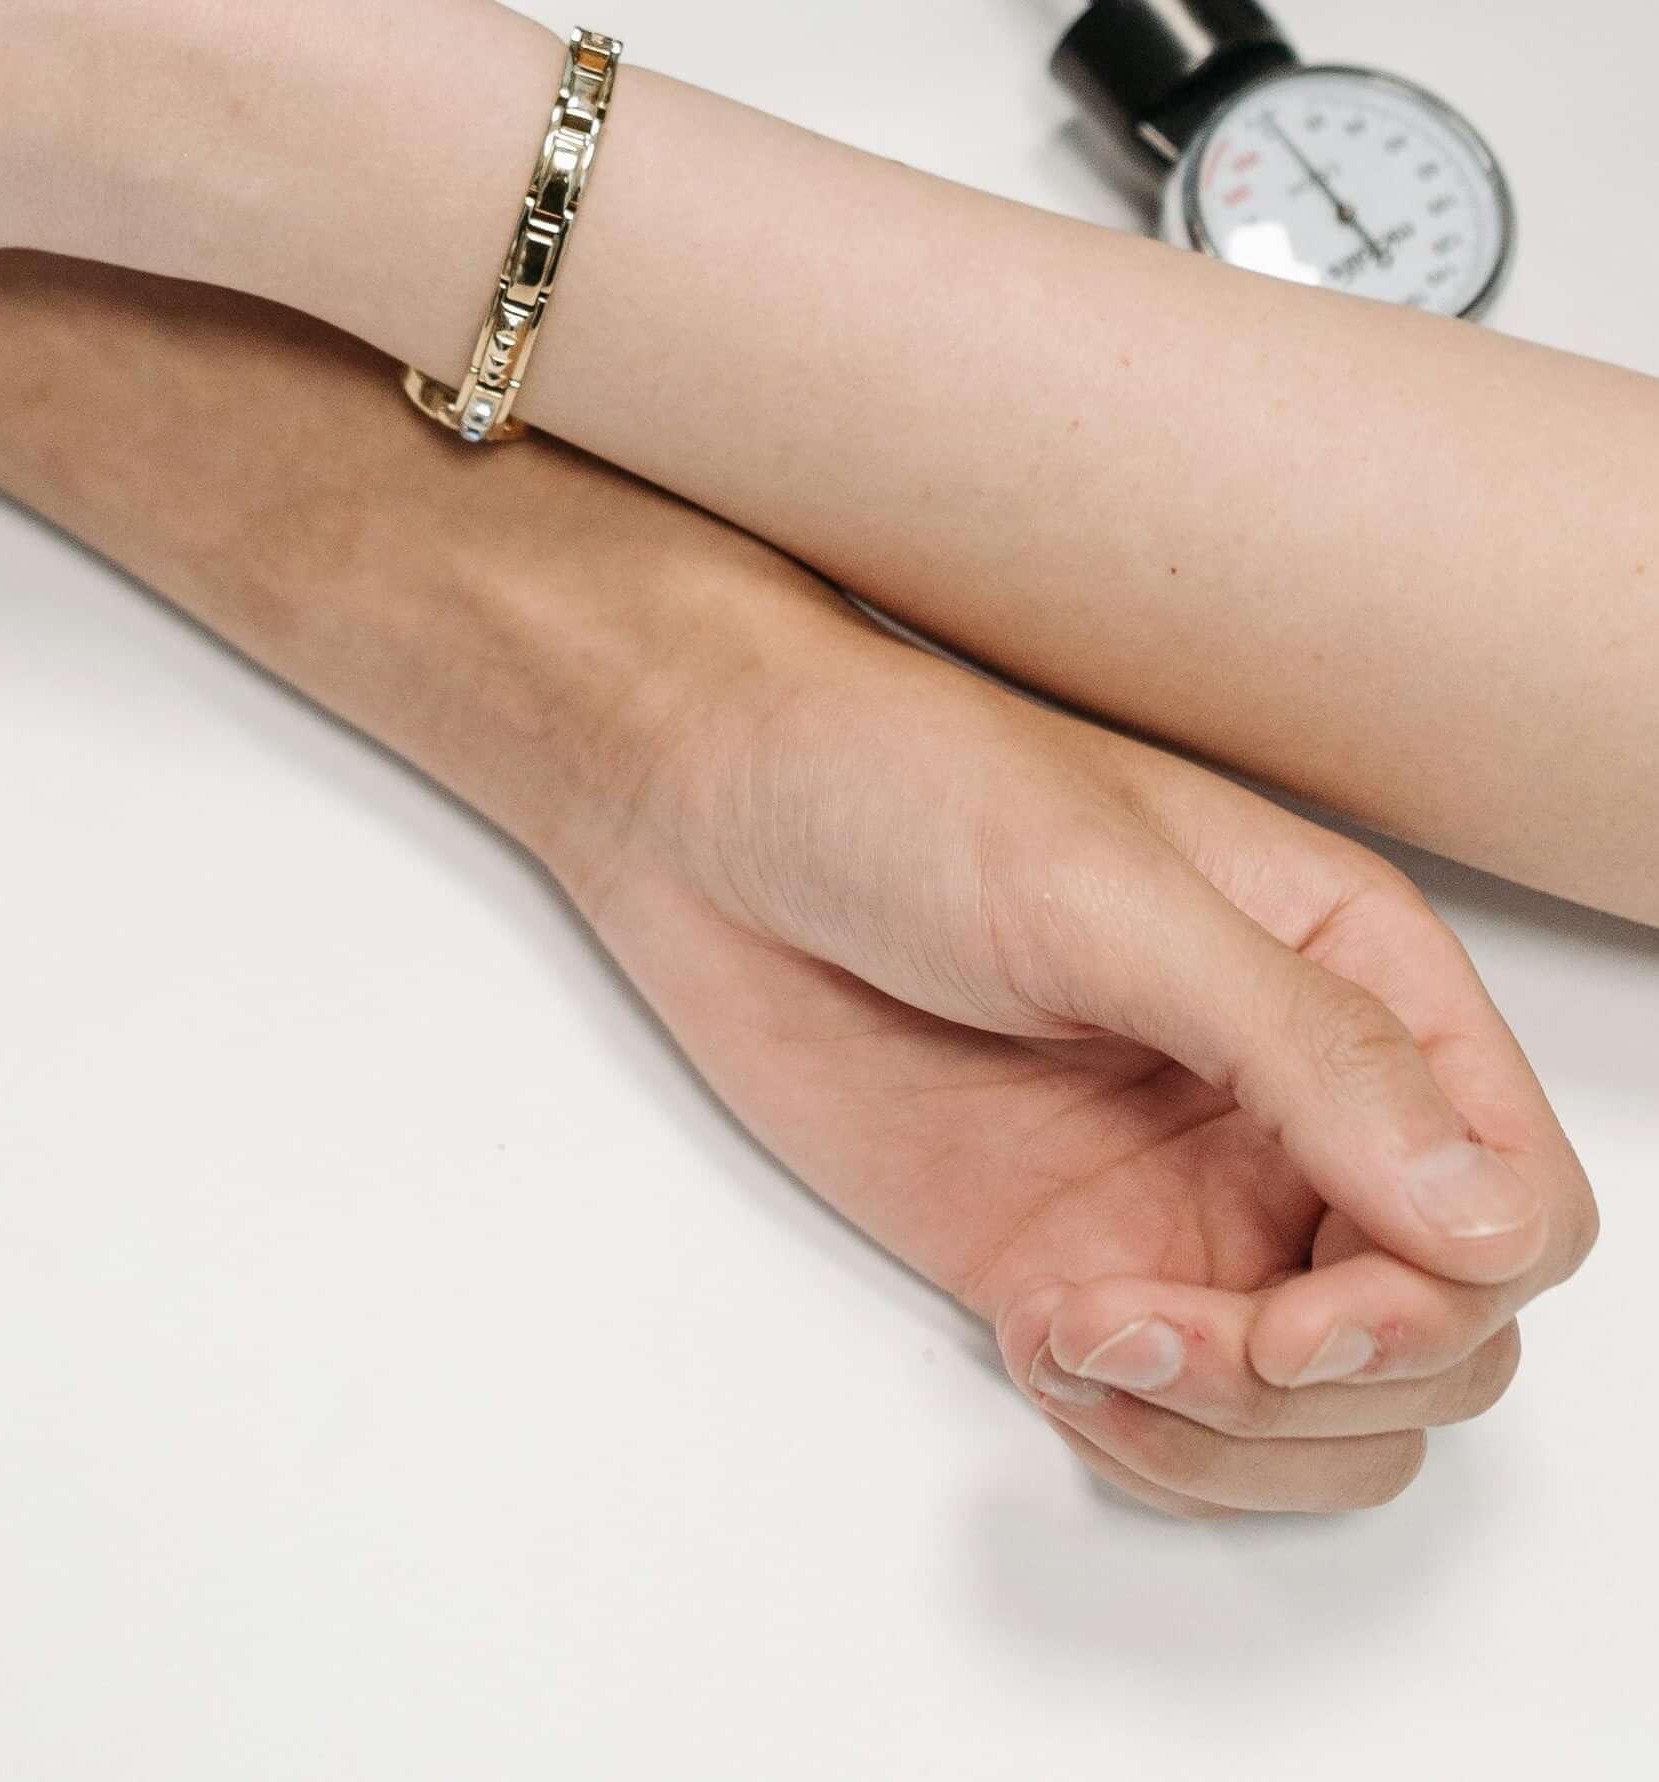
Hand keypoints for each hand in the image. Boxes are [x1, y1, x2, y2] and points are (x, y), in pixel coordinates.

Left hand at [578, 557, 1590, 1515]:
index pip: (1519, 1208)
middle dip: (1325, 1382)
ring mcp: (1193, 1198)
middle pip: (1446, 1340)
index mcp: (1356, 980)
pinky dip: (1147, 1438)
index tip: (1300, 1316)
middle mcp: (1300, 1105)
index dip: (1441, 1297)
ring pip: (1338, 1418)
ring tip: (1080, 1337)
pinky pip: (1194, 1426)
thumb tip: (1484, 1221)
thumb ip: (1302, 1049)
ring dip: (1234, 1434)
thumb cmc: (892, 782)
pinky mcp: (1079, 1265)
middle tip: (1155, 1331)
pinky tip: (1040, 1341)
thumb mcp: (1101, 888)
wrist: (701, 807)